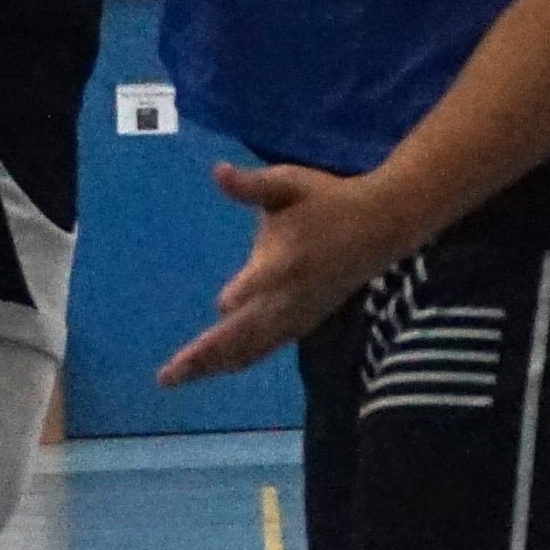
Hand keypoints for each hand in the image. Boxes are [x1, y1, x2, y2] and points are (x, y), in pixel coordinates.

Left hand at [162, 162, 405, 386]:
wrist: (382, 225)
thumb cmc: (328, 199)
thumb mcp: (289, 183)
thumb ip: (251, 185)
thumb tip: (218, 171)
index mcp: (287, 258)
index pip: (265, 278)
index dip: (247, 290)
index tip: (223, 304)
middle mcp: (290, 294)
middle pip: (245, 332)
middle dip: (206, 354)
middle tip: (167, 375)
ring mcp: (298, 314)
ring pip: (252, 347)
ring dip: (214, 364)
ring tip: (176, 378)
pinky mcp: (304, 322)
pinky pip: (265, 348)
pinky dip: (237, 360)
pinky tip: (211, 370)